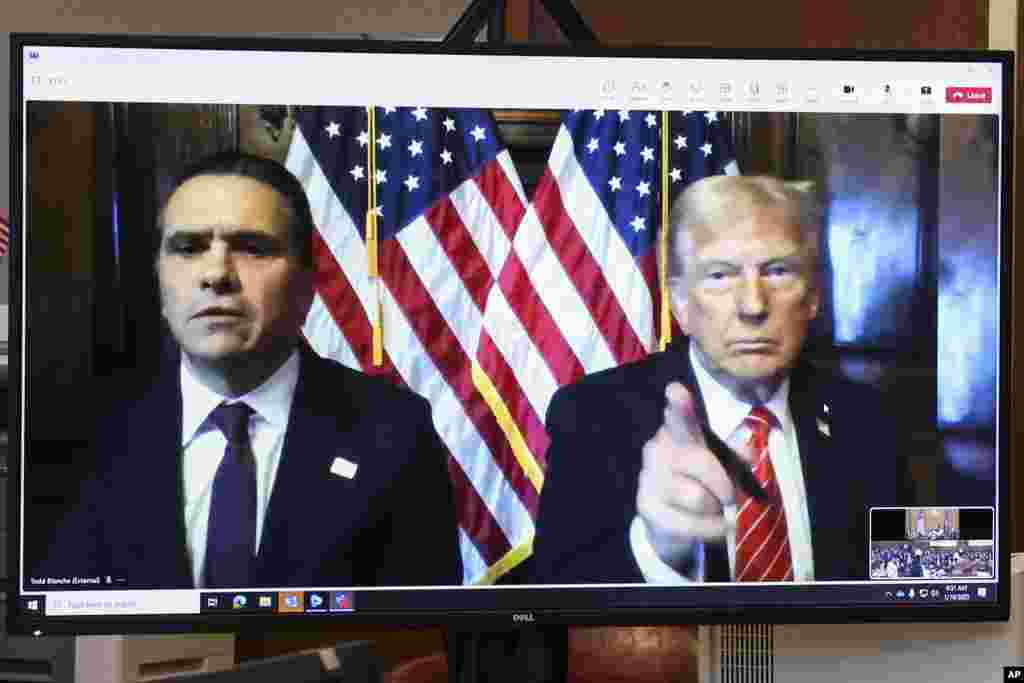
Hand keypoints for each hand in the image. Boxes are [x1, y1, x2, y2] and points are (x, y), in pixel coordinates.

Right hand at [636, 382, 737, 570]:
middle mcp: (657, 449)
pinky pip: (691, 523)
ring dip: (715, 509)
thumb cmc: (701, 485)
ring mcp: (648, 478)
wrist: (671, 522)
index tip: (676, 391)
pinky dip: (711, 529)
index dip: (680, 405)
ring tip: (710, 509)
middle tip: (729, 496)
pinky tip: (710, 525)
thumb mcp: (723, 467)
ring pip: (698, 497)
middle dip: (724, 484)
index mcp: (678, 433)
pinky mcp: (646, 506)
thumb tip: (745, 446)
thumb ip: (735, 455)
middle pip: (701, 462)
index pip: (680, 416)